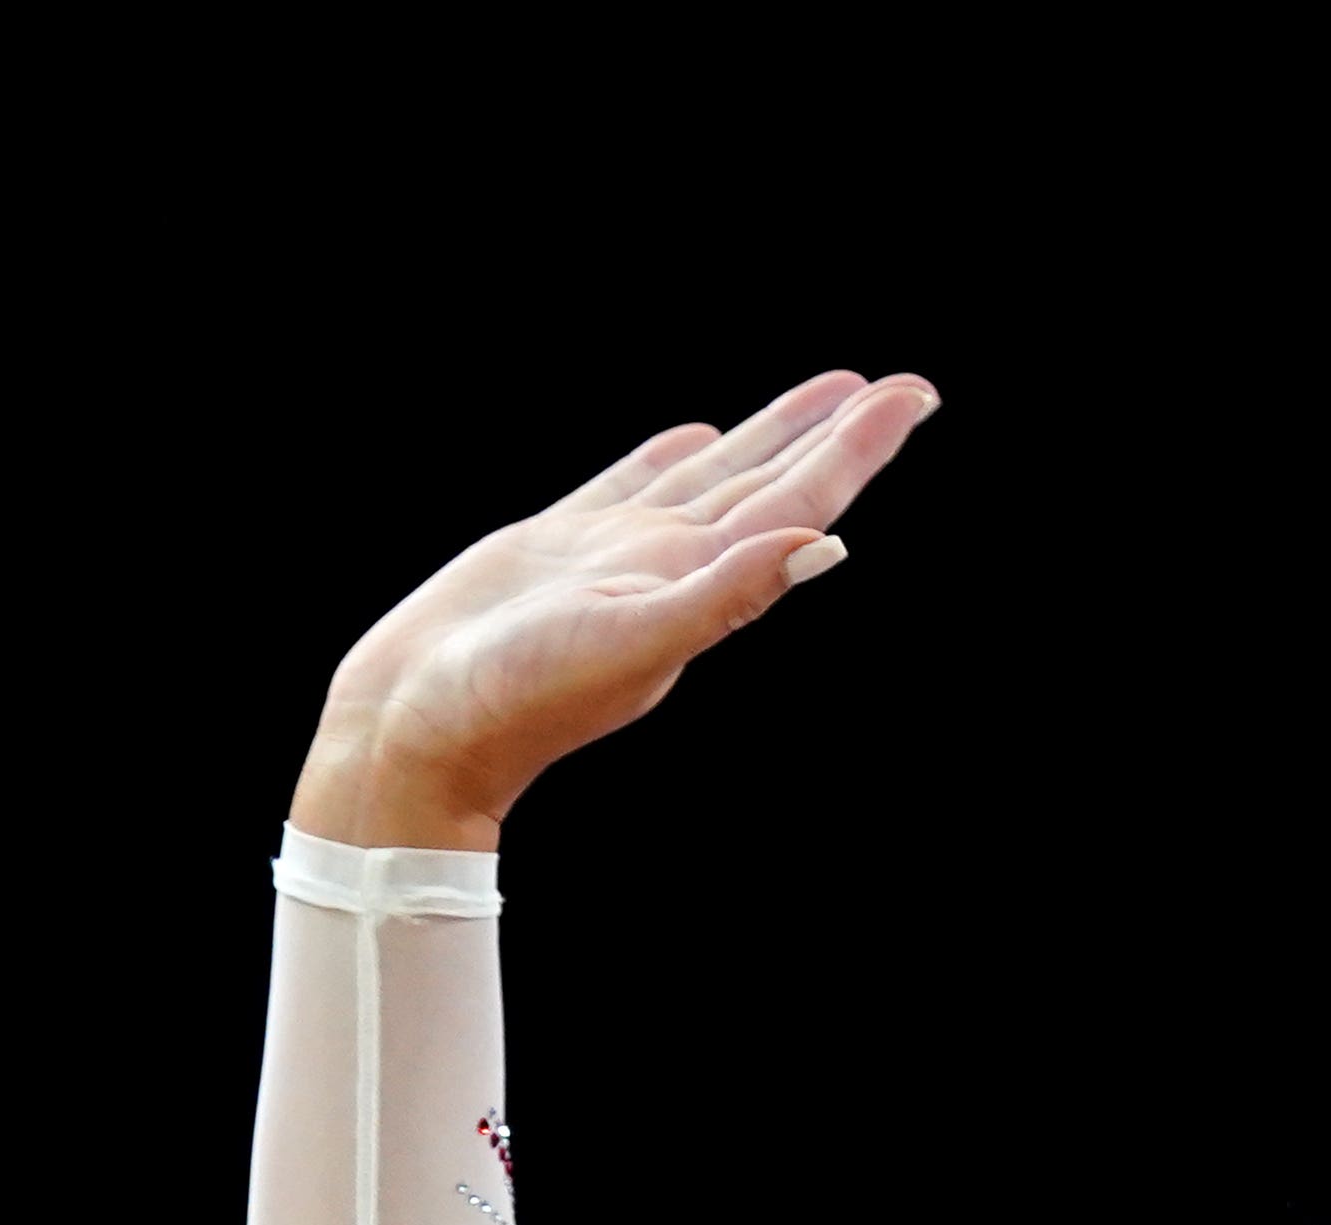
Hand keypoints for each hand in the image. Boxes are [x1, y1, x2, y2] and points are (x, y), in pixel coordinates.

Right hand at [292, 370, 941, 851]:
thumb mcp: (629, 641)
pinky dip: (669, 458)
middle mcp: (669, 568)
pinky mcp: (557, 548)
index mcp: (696, 584)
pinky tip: (696, 436)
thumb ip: (726, 593)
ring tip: (826, 393)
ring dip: (771, 436)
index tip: (913, 396)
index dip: (858, 452)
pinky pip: (631, 485)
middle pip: (773, 484)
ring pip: (714, 477)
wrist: (417, 729)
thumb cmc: (515, 699)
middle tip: (898, 388)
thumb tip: (822, 546)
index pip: (797, 504)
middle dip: (837, 436)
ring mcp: (617, 557)